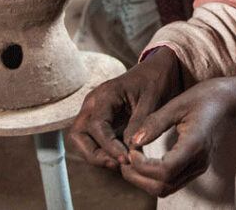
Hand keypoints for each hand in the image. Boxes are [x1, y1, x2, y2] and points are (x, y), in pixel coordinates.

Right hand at [69, 49, 183, 169]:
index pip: (96, 125)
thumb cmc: (155, 82)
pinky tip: (121, 157)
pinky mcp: (99, 119)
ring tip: (120, 163)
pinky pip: (92, 139)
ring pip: (81, 139)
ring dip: (96, 155)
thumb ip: (139, 124)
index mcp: (106, 94)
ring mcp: (93, 111)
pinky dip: (102, 151)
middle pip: (78, 134)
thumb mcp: (152, 102)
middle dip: (94, 154)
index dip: (108, 145)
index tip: (125, 158)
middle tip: (118, 164)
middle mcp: (93, 102)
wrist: (157, 71)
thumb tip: (130, 149)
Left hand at [122, 77, 235, 196]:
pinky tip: (142, 162)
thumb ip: (154, 123)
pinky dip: (153, 178)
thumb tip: (132, 141)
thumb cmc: (204, 97)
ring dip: (144, 181)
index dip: (142, 166)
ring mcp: (199, 167)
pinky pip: (172, 182)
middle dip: (137, 178)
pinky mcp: (196, 167)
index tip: (130, 150)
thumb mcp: (177, 103)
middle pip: (163, 186)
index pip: (164, 170)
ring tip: (129, 161)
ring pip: (167, 189)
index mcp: (195, 144)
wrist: (230, 102)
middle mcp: (198, 162)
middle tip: (123, 160)